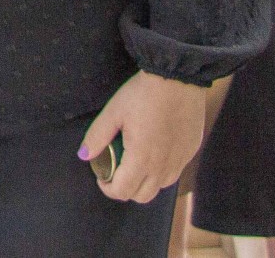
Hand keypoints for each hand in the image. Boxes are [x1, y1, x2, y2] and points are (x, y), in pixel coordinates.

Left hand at [80, 70, 210, 203]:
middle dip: (125, 189)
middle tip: (116, 171)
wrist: (178, 78)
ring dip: (145, 182)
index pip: (123, 191)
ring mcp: (180, 160)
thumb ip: (98, 136)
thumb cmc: (143, 94)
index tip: (102, 177)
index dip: (108, 188)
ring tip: (135, 163)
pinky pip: (174, 172)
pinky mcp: (191, 152)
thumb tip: (83, 155)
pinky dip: (161, 171)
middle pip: (142, 196)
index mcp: (142, 159)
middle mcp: (163, 166)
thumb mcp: (114, 112)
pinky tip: (154, 152)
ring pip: (160, 187)